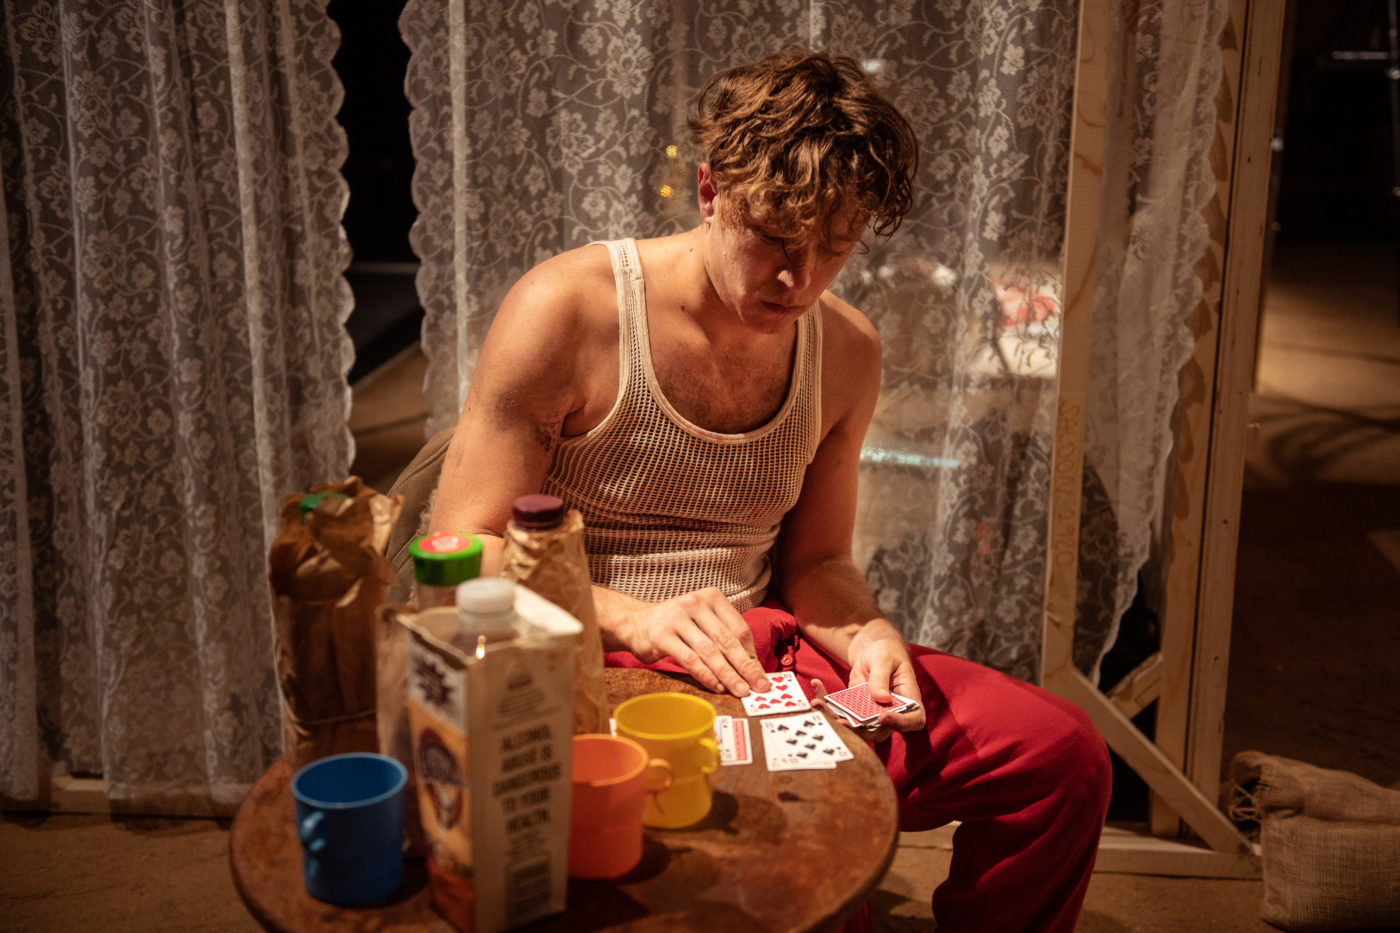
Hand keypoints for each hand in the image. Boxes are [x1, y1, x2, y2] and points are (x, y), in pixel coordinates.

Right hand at [603, 587, 770, 696]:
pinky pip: (690, 659)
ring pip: (710, 652)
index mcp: (711, 597)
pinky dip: (706, 675)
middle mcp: (695, 603)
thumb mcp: (703, 623)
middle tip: (759, 687)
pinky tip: (717, 687)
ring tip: (740, 691)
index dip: (752, 654)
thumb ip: (725, 639)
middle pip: (727, 640)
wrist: (635, 623)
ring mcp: (677, 618)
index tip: (761, 676)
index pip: (738, 628)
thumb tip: (753, 667)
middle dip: (746, 667)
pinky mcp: (662, 636)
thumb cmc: (676, 626)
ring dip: (728, 675)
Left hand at [813, 620, 925, 741]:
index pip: (913, 719)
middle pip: (880, 731)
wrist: (872, 649)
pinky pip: (841, 713)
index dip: (900, 724)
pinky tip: (816, 686)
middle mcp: (892, 712)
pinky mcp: (855, 710)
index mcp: (909, 699)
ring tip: (818, 703)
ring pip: (855, 726)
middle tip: (839, 720)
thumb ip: (881, 677)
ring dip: (835, 718)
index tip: (883, 717)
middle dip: (858, 729)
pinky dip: (826, 703)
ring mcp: (872, 714)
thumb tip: (881, 699)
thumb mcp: (884, 658)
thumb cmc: (886, 651)